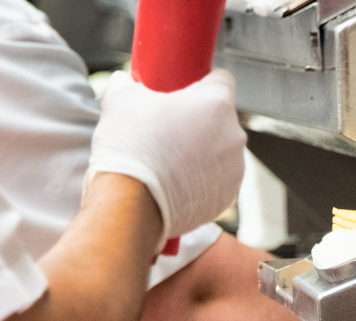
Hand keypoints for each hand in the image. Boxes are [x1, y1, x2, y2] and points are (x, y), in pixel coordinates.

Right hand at [86, 69, 245, 251]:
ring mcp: (234, 170)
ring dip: (203, 152)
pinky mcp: (227, 198)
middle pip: (221, 118)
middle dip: (200, 121)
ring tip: (171, 161)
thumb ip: (128, 84)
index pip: (221, 79)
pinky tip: (177, 183)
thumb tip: (124, 82)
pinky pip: (218, 181)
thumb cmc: (129, 149)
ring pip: (221, 151)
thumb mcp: (120, 101)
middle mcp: (233, 135)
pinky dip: (203, 180)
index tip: (185, 93)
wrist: (129, 205)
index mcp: (216, 103)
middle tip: (170, 130)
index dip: (201, 83)